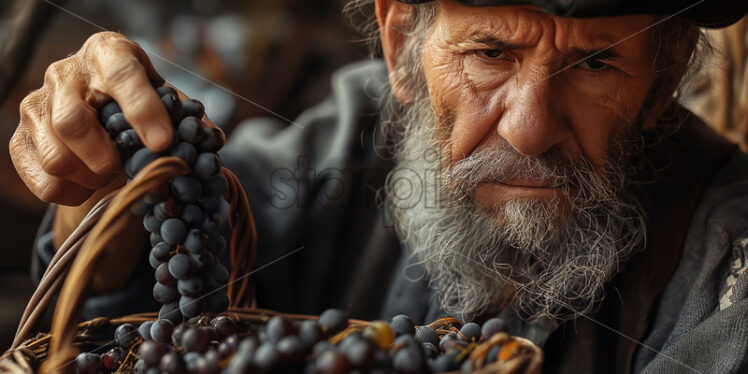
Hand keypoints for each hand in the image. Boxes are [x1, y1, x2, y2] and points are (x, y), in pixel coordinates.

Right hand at [10, 31, 174, 205]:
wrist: (95, 99)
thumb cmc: (138, 97)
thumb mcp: (164, 97)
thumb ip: (187, 116)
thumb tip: (213, 140)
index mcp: (108, 54)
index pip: (122, 77)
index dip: (143, 111)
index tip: (163, 143)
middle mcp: (65, 74)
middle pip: (73, 124)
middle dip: (107, 157)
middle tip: (125, 165)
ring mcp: (37, 105)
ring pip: (56, 159)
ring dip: (91, 178)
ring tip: (109, 172)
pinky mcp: (21, 138)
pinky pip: (44, 181)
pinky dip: (72, 193)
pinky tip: (89, 183)